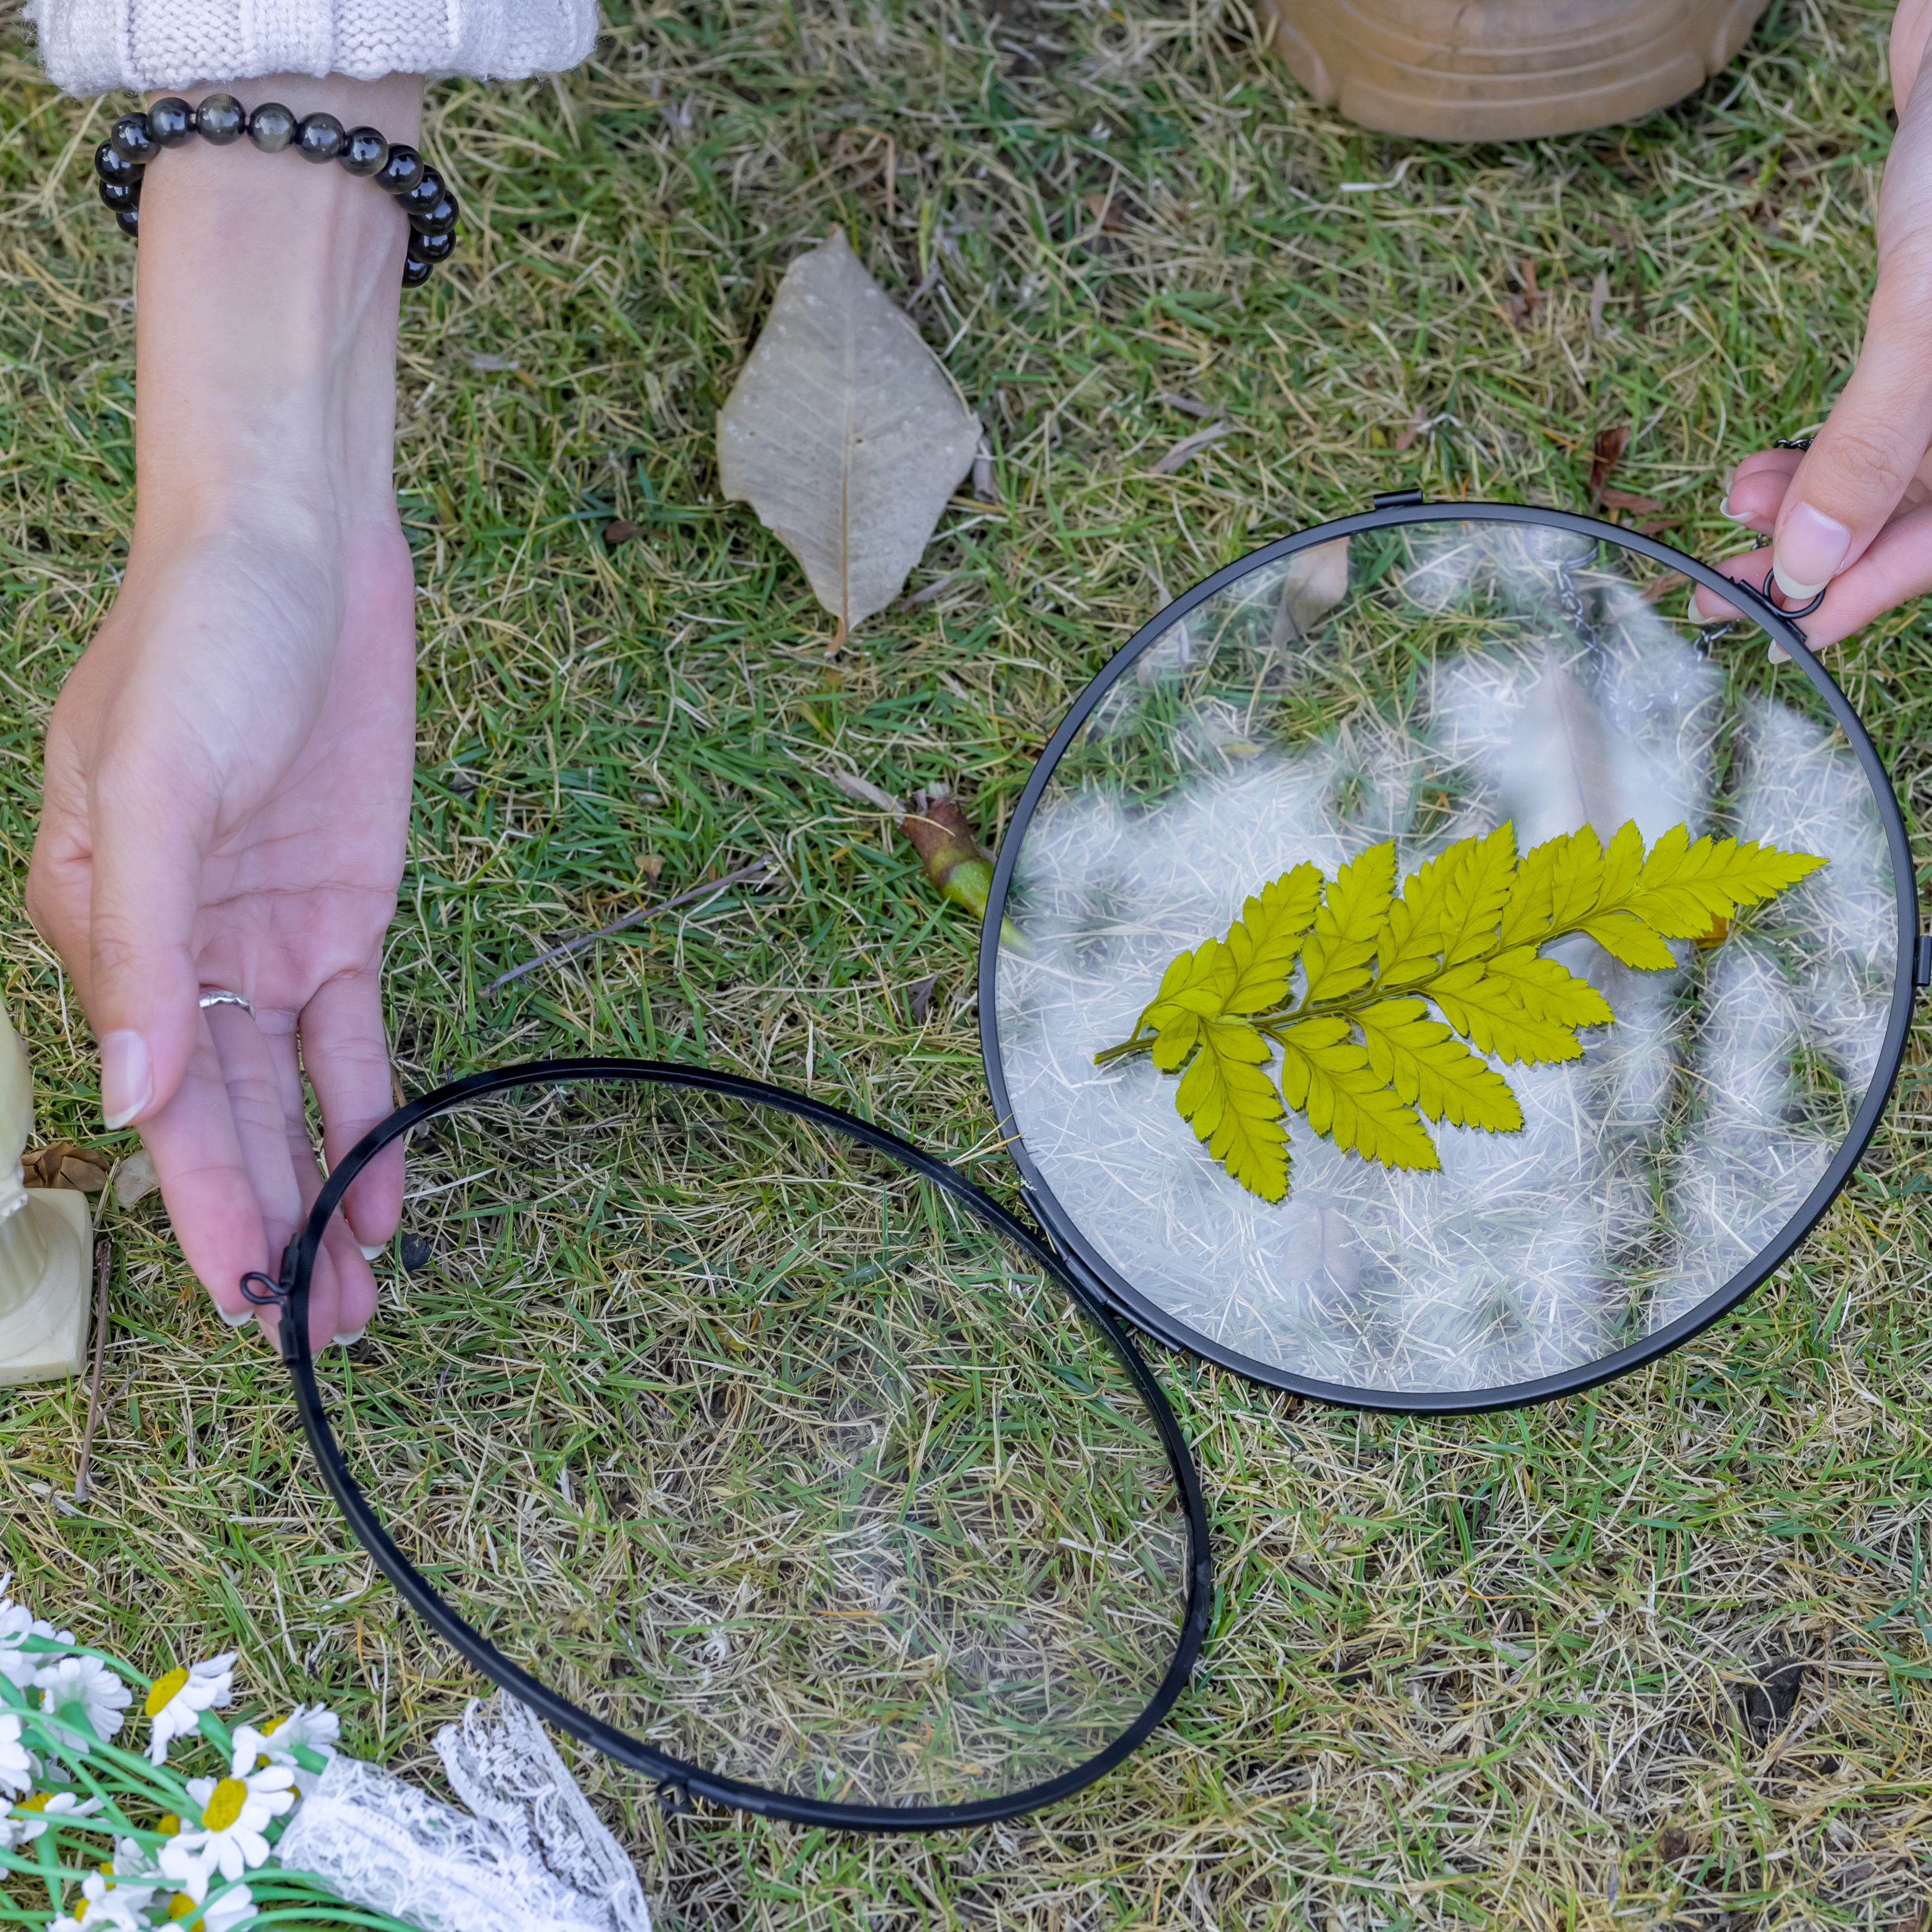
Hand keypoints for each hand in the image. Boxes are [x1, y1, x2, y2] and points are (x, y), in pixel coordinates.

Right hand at [25, 74, 421, 1348]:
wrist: (297, 544)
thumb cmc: (201, 639)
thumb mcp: (152, 778)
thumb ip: (139, 940)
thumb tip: (129, 1093)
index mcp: (103, 926)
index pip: (156, 1100)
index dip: (203, 1205)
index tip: (246, 1303)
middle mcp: (179, 953)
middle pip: (224, 1120)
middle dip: (268, 1227)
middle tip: (316, 1335)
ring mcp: (262, 939)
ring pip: (291, 1098)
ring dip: (323, 1190)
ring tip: (356, 1296)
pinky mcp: (341, 915)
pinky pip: (351, 1040)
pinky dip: (368, 1113)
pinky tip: (385, 1190)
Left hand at [1701, 0, 1931, 642]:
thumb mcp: (1922, 317)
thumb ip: (1871, 443)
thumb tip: (1813, 561)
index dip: (1862, 594)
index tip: (1777, 631)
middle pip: (1918, 517)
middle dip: (1821, 549)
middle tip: (1727, 578)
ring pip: (1896, 475)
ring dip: (1812, 499)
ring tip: (1738, 496)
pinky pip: (1883, 423)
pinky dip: (1825, 450)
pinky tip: (1767, 465)